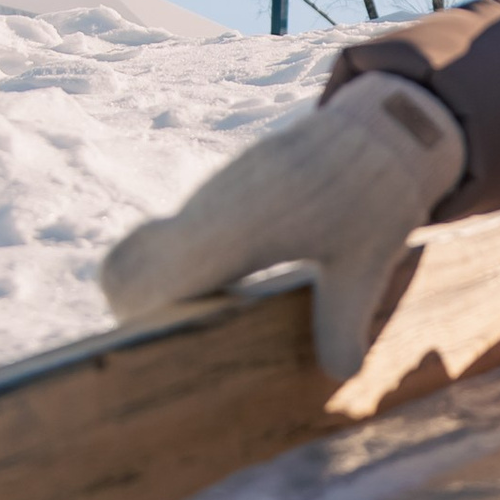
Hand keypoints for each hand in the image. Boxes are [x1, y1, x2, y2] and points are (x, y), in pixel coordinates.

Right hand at [98, 73, 467, 377]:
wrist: (377, 126)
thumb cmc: (371, 193)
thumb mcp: (367, 263)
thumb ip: (343, 319)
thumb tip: (340, 374)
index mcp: (228, 230)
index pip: (136, 279)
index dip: (138, 323)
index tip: (171, 353)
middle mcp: (202, 214)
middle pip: (123, 272)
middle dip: (140, 316)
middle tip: (189, 349)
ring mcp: (206, 204)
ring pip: (147, 254)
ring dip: (163, 296)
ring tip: (212, 333)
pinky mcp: (219, 201)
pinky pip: (174, 240)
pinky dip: (183, 274)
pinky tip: (232, 301)